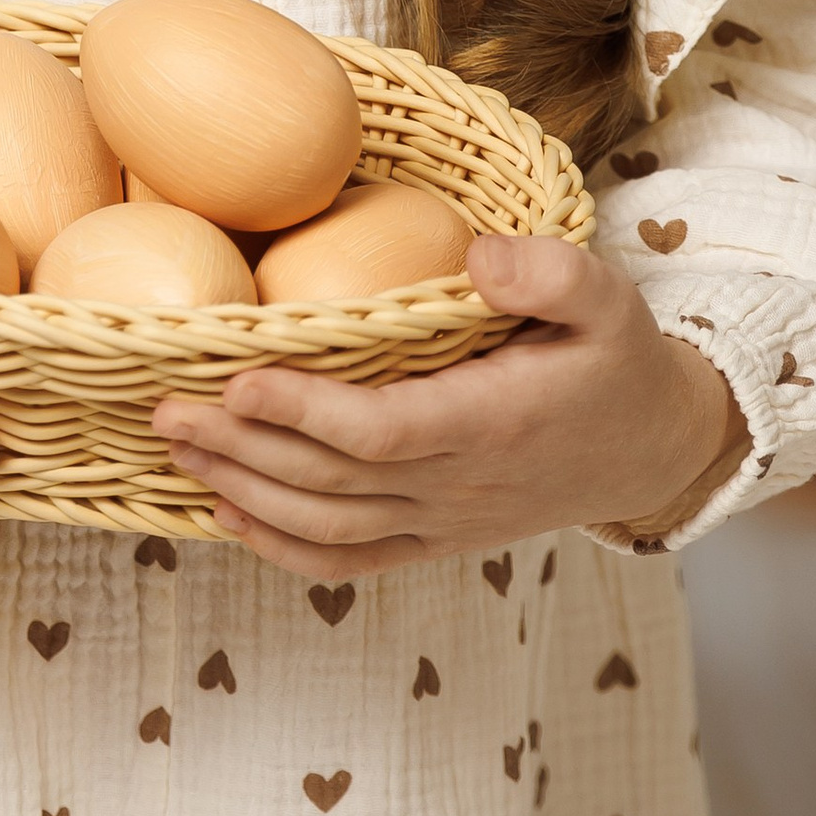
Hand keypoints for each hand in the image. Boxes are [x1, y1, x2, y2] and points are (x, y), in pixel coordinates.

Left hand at [149, 233, 746, 577]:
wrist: (651, 451)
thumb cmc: (617, 360)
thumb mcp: (608, 298)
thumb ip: (549, 273)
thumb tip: (477, 255)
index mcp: (493, 423)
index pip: (382, 433)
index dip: (306, 414)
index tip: (240, 378)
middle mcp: (459, 485)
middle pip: (332, 483)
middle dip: (241, 449)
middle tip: (163, 407)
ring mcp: (442, 521)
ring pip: (327, 525)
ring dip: (242, 491)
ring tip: (173, 444)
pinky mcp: (434, 538)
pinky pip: (349, 560)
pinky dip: (280, 546)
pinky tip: (224, 513)